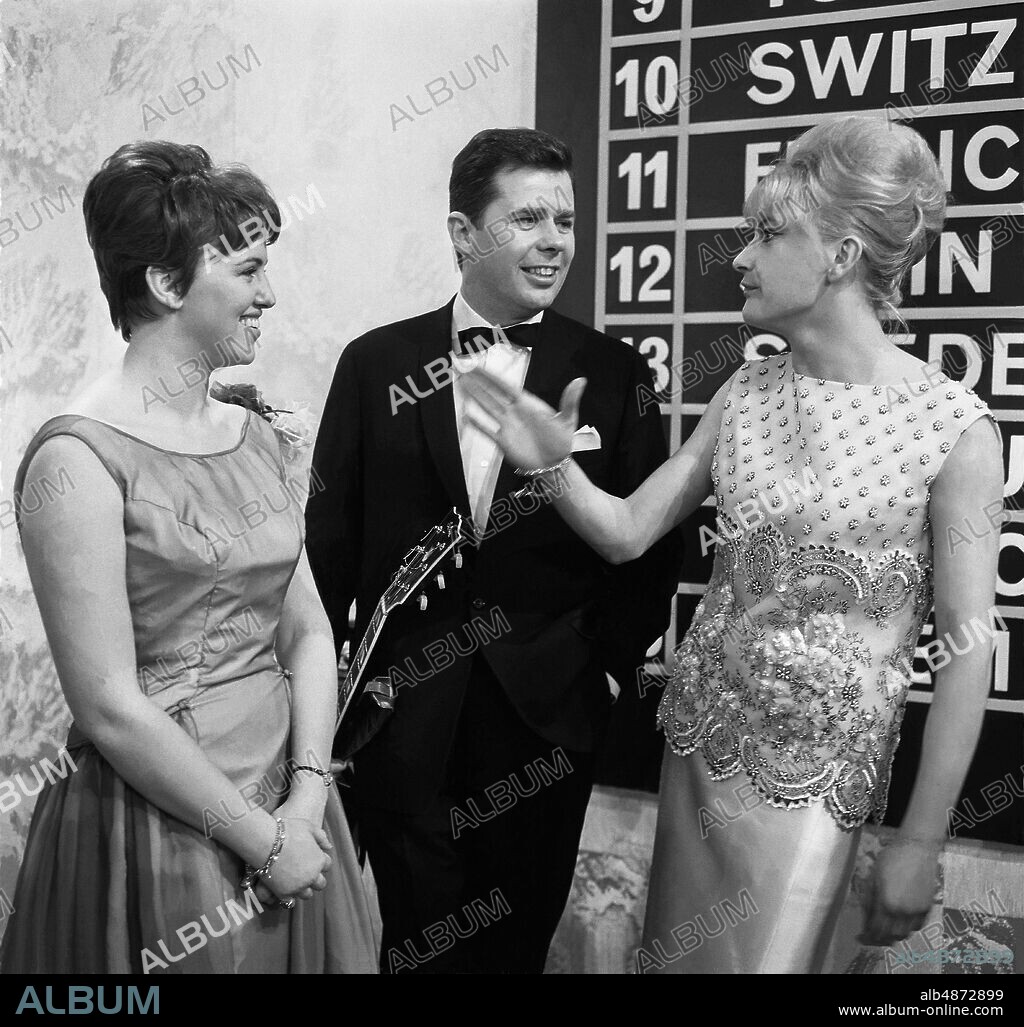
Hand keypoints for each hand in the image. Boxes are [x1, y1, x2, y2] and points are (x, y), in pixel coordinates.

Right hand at [259, 816, 332, 904]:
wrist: (266, 842)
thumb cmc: (288, 831)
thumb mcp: (308, 827)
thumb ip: (321, 837)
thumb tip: (328, 847)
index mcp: (320, 861)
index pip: (327, 865)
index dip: (320, 860)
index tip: (312, 857)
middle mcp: (312, 876)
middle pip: (320, 884)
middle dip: (315, 878)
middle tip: (305, 872)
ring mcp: (298, 887)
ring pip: (307, 894)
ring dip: (303, 888)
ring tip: (295, 881)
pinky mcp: (284, 893)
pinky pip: (290, 901)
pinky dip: (289, 897)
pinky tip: (284, 889)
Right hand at [461, 367, 585, 472]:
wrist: (555, 466)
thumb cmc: (562, 442)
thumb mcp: (568, 420)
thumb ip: (570, 400)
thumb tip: (580, 380)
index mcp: (528, 404)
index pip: (505, 386)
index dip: (491, 377)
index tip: (478, 366)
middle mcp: (514, 412)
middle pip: (492, 394)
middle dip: (477, 383)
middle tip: (463, 370)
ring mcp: (507, 426)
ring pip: (487, 408)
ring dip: (474, 397)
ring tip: (461, 385)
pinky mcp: (503, 441)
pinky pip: (487, 430)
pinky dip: (477, 424)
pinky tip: (466, 415)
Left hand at [859, 840, 940, 945]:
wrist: (917, 850)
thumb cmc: (890, 859)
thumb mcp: (873, 877)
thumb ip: (870, 900)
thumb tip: (867, 917)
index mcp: (886, 903)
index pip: (876, 929)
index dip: (868, 935)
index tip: (862, 936)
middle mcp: (903, 912)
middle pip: (891, 936)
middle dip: (880, 938)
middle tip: (873, 933)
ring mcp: (917, 911)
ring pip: (905, 934)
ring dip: (894, 934)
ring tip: (886, 927)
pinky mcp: (928, 908)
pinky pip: (917, 926)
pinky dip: (908, 928)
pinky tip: (900, 920)